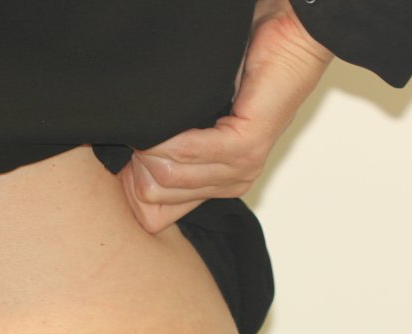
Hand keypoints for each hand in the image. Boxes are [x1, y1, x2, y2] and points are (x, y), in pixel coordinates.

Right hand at [118, 0, 333, 233]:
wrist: (288, 39)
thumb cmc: (240, 75)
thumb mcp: (191, 127)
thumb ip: (162, 157)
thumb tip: (123, 180)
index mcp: (215, 186)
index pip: (152, 216)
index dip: (129, 187)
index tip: (124, 154)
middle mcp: (229, 185)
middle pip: (151, 194)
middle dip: (135, 160)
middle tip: (142, 127)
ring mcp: (240, 169)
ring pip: (164, 175)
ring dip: (149, 142)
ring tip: (155, 116)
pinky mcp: (246, 146)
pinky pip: (186, 151)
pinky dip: (168, 133)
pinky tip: (168, 115)